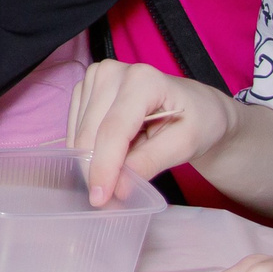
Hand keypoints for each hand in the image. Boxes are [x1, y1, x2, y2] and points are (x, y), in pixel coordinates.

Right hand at [65, 60, 237, 206]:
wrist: (196, 107)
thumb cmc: (197, 121)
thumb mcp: (185, 145)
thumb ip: (150, 163)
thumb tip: (118, 188)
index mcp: (143, 79)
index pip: (113, 130)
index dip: (104, 167)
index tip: (100, 198)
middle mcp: (112, 71)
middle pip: (91, 133)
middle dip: (96, 169)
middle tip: (110, 200)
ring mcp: (95, 77)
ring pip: (79, 133)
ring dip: (93, 160)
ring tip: (122, 168)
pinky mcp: (85, 88)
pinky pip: (75, 129)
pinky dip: (88, 150)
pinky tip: (111, 154)